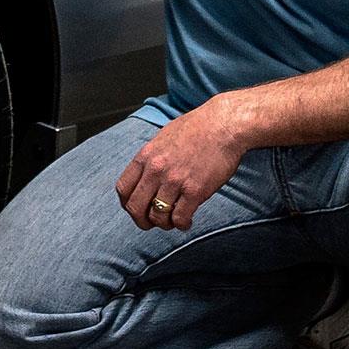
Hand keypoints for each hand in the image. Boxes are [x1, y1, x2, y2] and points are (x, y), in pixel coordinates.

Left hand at [115, 97, 250, 230]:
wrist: (224, 124)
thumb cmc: (197, 128)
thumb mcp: (163, 137)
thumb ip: (152, 158)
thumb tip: (146, 176)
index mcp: (146, 156)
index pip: (123, 189)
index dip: (128, 204)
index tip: (136, 209)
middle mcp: (156, 170)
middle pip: (135, 207)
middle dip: (141, 221)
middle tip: (151, 223)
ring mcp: (175, 181)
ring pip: (158, 216)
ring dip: (164, 224)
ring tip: (173, 221)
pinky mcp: (195, 190)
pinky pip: (180, 218)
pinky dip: (182, 225)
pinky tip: (187, 222)